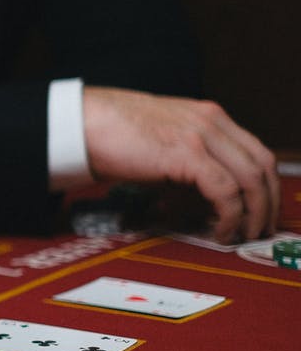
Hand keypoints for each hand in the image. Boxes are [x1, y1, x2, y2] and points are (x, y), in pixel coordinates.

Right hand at [83, 86, 278, 242]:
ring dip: (254, 212)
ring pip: (252, 179)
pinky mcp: (188, 153)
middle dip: (268, 202)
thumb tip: (192, 199)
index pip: (255, 151)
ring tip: (244, 234)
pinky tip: (220, 229)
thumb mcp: (159, 145)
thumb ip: (182, 165)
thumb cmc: (109, 134)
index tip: (261, 208)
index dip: (265, 184)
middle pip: (263, 165)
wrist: (83, 123)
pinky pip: (225, 191)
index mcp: (207, 116)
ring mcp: (202, 135)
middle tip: (261, 228)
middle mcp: (211, 121)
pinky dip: (230, 215)